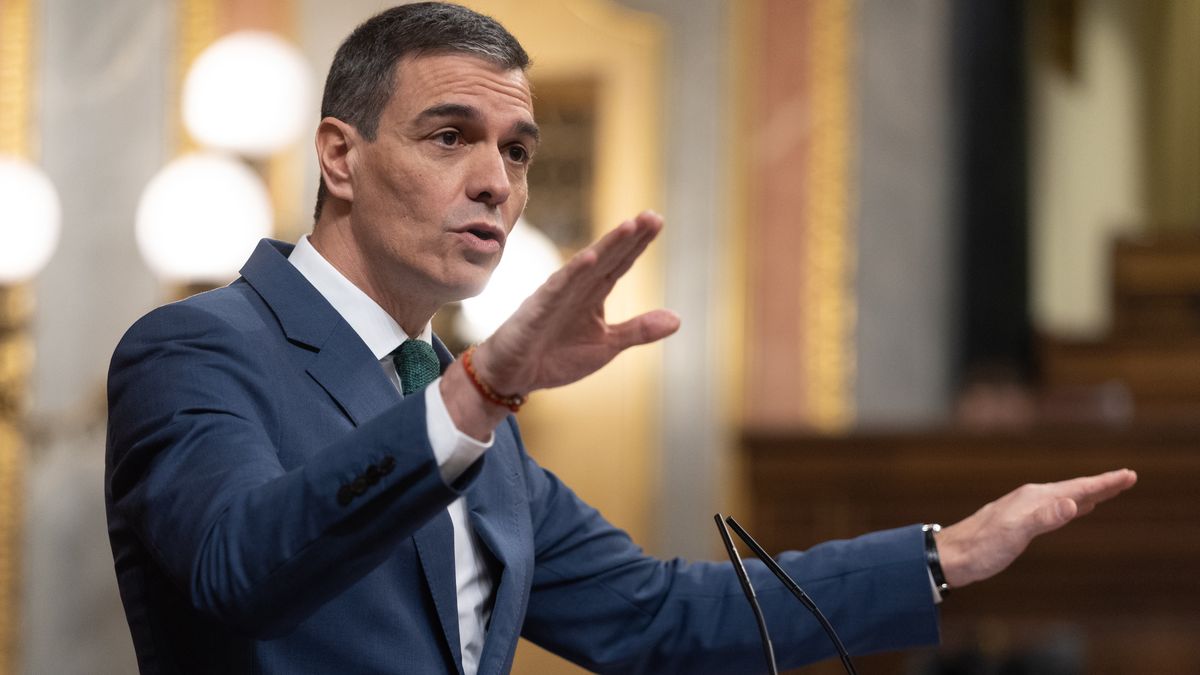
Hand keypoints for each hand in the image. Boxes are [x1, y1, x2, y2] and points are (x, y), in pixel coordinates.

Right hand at [472, 211, 680, 394]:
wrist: (515, 374)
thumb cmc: (557, 356)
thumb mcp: (607, 345)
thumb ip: (639, 330)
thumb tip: (679, 320)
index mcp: (593, 294)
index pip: (620, 263)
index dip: (638, 243)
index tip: (657, 221)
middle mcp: (577, 288)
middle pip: (608, 257)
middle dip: (629, 237)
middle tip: (651, 215)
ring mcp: (556, 295)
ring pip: (586, 266)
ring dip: (607, 246)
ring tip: (629, 227)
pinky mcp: (538, 309)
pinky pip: (557, 288)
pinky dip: (573, 272)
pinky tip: (590, 257)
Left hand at [936, 468, 1137, 587]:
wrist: (952, 556)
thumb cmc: (982, 548)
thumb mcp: (1015, 535)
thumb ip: (1043, 519)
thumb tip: (1072, 503)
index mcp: (1034, 498)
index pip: (1076, 488)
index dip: (1104, 484)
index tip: (1128, 475)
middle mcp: (1030, 498)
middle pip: (1073, 489)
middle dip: (1101, 485)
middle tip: (1127, 478)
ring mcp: (1025, 509)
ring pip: (1064, 497)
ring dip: (1088, 494)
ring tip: (1106, 491)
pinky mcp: (1020, 521)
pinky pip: (1054, 508)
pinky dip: (1071, 505)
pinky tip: (1074, 508)